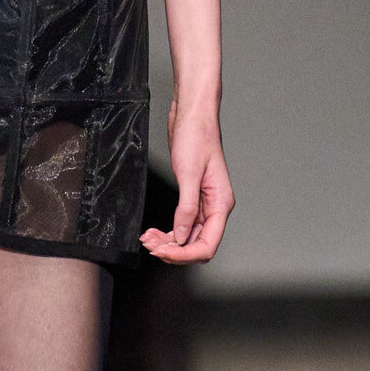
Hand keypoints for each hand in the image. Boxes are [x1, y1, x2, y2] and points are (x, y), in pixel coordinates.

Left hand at [140, 107, 233, 263]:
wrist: (191, 115)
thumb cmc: (196, 137)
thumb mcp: (189, 173)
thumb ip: (187, 208)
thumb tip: (181, 236)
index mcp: (221, 203)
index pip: (207, 244)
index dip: (185, 254)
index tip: (163, 252)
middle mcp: (215, 207)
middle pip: (197, 244)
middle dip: (173, 250)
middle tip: (150, 246)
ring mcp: (203, 203)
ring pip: (188, 236)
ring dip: (168, 243)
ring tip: (148, 240)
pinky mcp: (192, 196)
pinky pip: (182, 224)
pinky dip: (168, 232)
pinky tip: (154, 232)